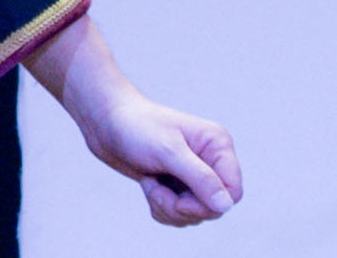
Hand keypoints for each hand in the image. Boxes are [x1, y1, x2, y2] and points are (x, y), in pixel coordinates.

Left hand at [85, 87, 242, 228]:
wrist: (104, 121)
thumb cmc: (135, 127)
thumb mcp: (167, 152)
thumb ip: (199, 178)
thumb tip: (226, 205)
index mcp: (217, 145)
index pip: (233, 192)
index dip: (209, 204)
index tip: (181, 200)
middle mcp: (210, 160)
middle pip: (214, 208)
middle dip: (182, 207)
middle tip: (157, 191)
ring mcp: (195, 174)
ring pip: (196, 215)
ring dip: (168, 208)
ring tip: (150, 183)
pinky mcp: (178, 185)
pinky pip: (180, 215)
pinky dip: (162, 208)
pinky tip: (148, 185)